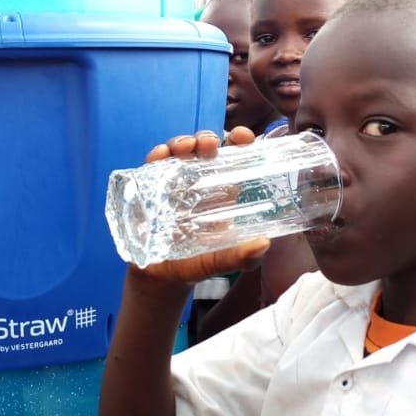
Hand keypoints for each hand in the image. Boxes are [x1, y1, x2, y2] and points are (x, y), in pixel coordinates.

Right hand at [136, 127, 269, 284]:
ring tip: (185, 147)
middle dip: (207, 138)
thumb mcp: (221, 261)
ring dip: (182, 142)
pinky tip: (160, 155)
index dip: (239, 142)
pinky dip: (156, 155)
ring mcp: (174, 183)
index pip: (234, 159)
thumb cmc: (196, 264)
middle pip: (204, 149)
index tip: (241, 137)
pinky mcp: (151, 189)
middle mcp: (199, 183)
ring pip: (179, 151)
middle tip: (208, 145)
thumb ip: (242, 257)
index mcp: (222, 193)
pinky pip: (153, 166)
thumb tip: (264, 245)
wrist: (161, 278)